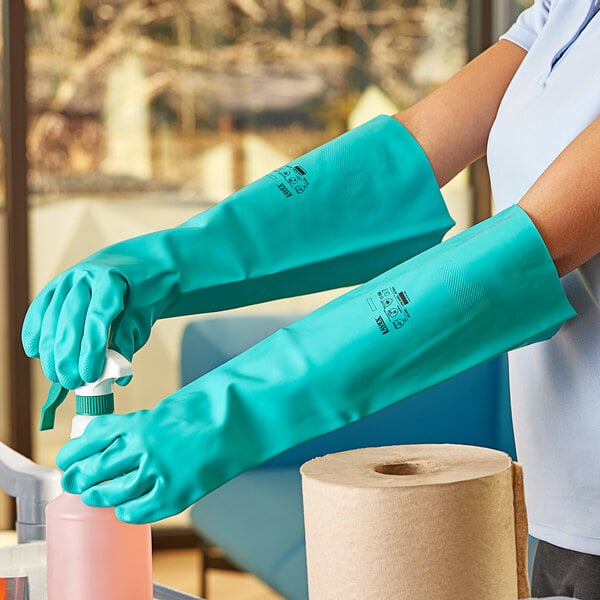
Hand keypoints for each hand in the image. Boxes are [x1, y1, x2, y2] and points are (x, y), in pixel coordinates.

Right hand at [21, 232, 183, 388]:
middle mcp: (84, 276)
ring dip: (50, 351)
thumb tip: (119, 376)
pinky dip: (35, 333)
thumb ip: (128, 342)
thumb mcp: (144, 316)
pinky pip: (39, 311)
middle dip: (67, 356)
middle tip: (71, 382)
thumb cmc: (142, 294)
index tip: (90, 376)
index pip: (97, 318)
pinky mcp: (55, 286)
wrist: (137, 266)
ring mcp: (66, 280)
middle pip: (69, 320)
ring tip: (57, 376)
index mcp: (111, 281)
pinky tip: (36, 353)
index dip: (91, 350)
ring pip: (51, 318)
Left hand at [56, 387, 240, 523]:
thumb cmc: (206, 411)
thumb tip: (113, 444)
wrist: (238, 421)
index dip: (74, 452)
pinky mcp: (174, 494)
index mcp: (139, 422)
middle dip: (80, 477)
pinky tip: (125, 507)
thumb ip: (138, 427)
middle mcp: (142, 448)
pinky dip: (126, 511)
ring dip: (98, 496)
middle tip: (76, 481)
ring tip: (95, 495)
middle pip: (95, 468)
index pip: (91, 439)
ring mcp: (157, 473)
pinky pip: (139, 511)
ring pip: (112, 493)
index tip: (68, 459)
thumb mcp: (165, 409)